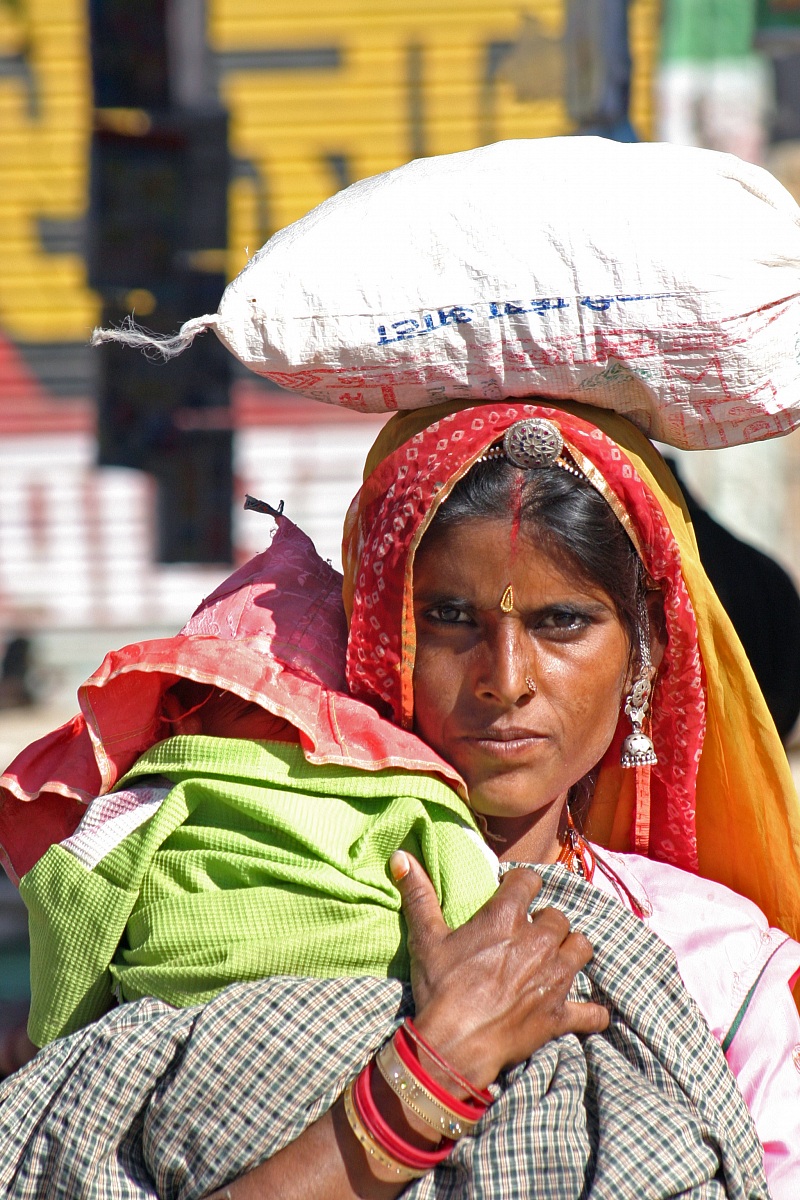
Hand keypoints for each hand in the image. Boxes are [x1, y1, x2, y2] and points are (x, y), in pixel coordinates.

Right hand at [390, 851, 608, 1089]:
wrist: (454, 1045)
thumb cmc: (441, 988)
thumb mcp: (426, 938)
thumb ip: (418, 894)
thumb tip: (401, 856)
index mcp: (506, 917)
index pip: (529, 880)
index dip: (522, 884)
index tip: (514, 893)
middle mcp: (538, 941)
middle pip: (558, 917)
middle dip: (546, 923)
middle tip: (528, 936)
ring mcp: (554, 978)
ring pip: (581, 949)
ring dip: (571, 952)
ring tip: (555, 960)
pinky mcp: (560, 1014)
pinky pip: (590, 1012)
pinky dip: (590, 1013)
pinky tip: (586, 1012)